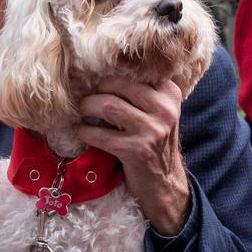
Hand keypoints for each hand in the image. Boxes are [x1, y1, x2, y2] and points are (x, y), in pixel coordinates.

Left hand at [74, 78, 189, 235]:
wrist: (163, 182)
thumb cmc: (153, 141)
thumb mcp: (158, 111)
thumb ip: (142, 90)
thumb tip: (104, 68)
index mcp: (169, 94)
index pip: (135, 72)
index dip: (111, 75)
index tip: (98, 81)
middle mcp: (164, 110)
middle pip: (118, 84)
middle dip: (96, 90)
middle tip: (88, 98)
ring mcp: (152, 130)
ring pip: (107, 105)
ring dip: (87, 107)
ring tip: (83, 112)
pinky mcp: (135, 150)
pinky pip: (99, 134)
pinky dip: (84, 131)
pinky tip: (81, 132)